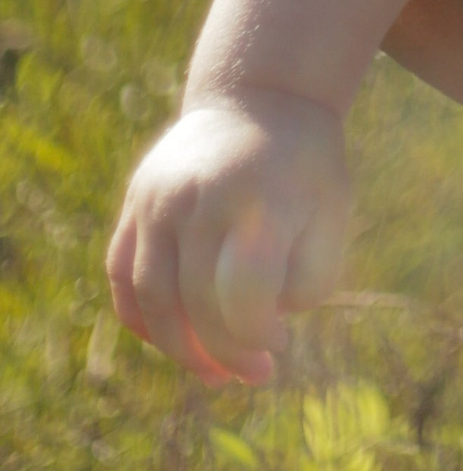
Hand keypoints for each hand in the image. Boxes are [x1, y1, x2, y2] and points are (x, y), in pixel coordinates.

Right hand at [107, 90, 351, 383]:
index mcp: (258, 196)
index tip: (279, 346)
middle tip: (254, 375)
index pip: (242, 292)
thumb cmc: (306, 166)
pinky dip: (142, 317)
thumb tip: (265, 325)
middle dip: (223, 352)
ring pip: (151, 295)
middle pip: (194, 301)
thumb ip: (310, 274)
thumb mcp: (333, 211)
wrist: (261, 95)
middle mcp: (199, 197)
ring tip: (215, 374)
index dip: (257, 335)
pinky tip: (173, 341)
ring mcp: (158, 198)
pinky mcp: (134, 202)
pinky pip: (122, 275)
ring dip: (178, 348)